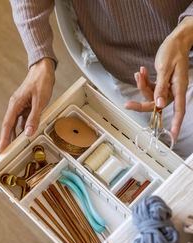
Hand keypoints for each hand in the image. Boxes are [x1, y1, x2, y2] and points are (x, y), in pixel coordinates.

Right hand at [0, 58, 54, 153]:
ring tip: (13, 146)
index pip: (7, 125)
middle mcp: (16, 106)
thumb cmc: (41, 82)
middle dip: (6, 139)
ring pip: (16, 124)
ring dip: (15, 135)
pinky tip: (25, 134)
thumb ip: (33, 118)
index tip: (1, 149)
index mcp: (15, 104)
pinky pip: (23, 120)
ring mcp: (21, 106)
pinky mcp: (27, 106)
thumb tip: (27, 133)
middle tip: (4, 151)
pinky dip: (23, 128)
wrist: (44, 70)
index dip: (4, 138)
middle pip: (9, 126)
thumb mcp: (39, 102)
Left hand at [125, 16, 192, 141]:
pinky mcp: (162, 83)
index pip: (179, 111)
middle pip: (156, 105)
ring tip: (139, 73)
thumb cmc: (173, 51)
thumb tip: (159, 104)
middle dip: (141, 103)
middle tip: (127, 105)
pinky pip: (150, 87)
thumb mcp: (165, 69)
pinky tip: (141, 71)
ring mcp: (167, 88)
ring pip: (150, 95)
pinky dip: (144, 81)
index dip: (176, 125)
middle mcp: (173, 91)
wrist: (176, 40)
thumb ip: (161, 87)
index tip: (172, 137)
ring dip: (142, 85)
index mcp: (178, 88)